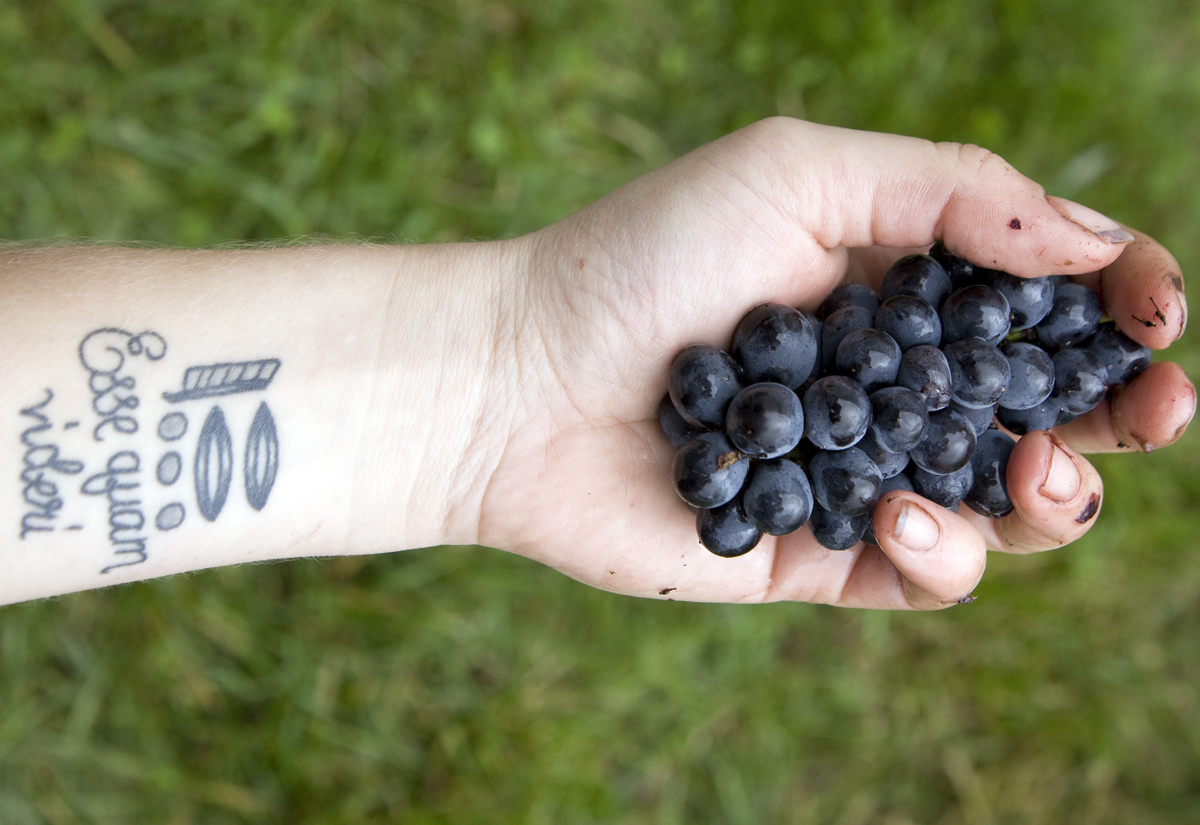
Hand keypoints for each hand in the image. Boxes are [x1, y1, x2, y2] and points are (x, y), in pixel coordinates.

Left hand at [477, 117, 1193, 608]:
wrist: (518, 380)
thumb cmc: (643, 259)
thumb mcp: (797, 173)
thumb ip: (951, 192)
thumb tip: (1093, 241)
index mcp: (895, 285)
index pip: (1039, 299)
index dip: (1117, 303)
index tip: (1156, 312)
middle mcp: (887, 382)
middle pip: (1044, 407)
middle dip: (1119, 410)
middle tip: (1157, 406)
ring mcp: (858, 473)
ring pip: (1005, 506)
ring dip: (1050, 495)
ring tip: (1032, 472)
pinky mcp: (819, 553)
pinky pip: (922, 574)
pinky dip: (936, 554)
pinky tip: (901, 518)